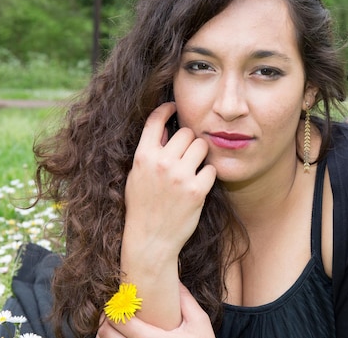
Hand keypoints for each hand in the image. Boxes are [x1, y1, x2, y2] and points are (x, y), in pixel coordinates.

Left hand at [97, 284, 215, 337]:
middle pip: (105, 334)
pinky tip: (122, 335)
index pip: (122, 320)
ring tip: (117, 322)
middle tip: (115, 307)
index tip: (121, 296)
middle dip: (106, 318)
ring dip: (106, 332)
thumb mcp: (199, 322)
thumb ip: (186, 300)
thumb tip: (174, 278)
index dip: (115, 305)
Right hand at [123, 102, 216, 263]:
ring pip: (201, 146)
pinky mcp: (197, 190)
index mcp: (143, 157)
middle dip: (189, 141)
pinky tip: (198, 185)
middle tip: (186, 155)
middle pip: (186, 132)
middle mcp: (161, 163)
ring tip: (193, 169)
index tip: (174, 106)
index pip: (155, 120)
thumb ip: (149, 152)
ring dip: (200, 155)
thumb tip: (165, 128)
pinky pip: (211, 168)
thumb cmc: (142, 207)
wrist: (150, 240)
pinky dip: (207, 175)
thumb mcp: (137, 176)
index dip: (166, 109)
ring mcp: (180, 176)